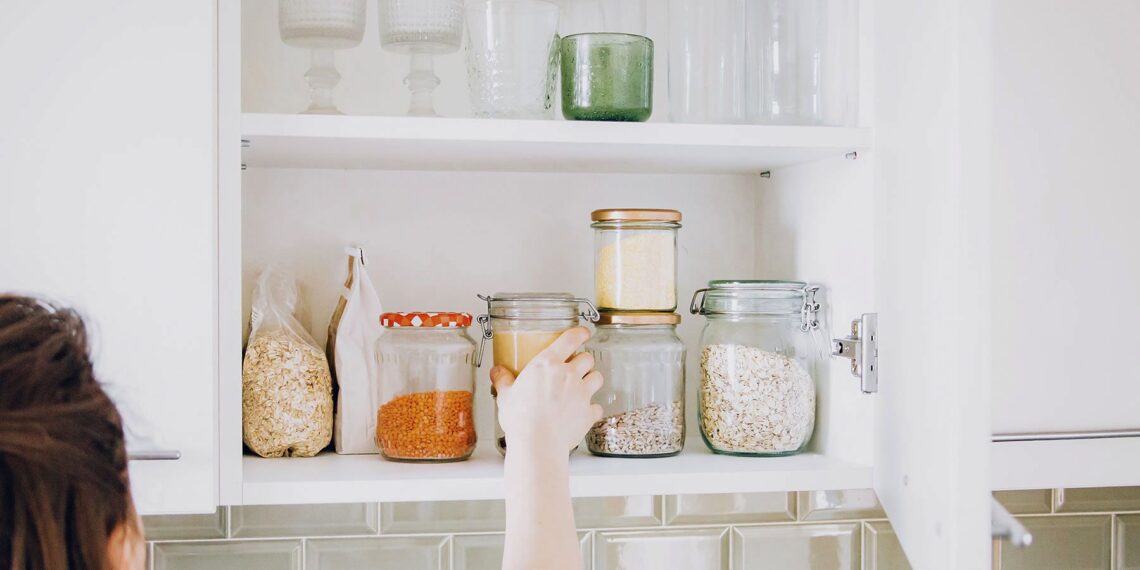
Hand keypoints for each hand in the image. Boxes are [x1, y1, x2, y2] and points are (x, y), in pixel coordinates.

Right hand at [490, 327, 603, 450]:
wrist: (538, 443)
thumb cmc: (521, 419)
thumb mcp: (506, 396)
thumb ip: (503, 380)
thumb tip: (497, 372)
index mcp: (547, 364)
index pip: (570, 339)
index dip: (579, 333)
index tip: (583, 332)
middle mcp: (568, 375)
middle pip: (587, 358)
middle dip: (584, 360)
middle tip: (577, 366)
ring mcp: (582, 393)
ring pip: (597, 378)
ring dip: (592, 380)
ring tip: (584, 386)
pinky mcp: (589, 412)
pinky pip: (597, 406)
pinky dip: (592, 409)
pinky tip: (584, 412)